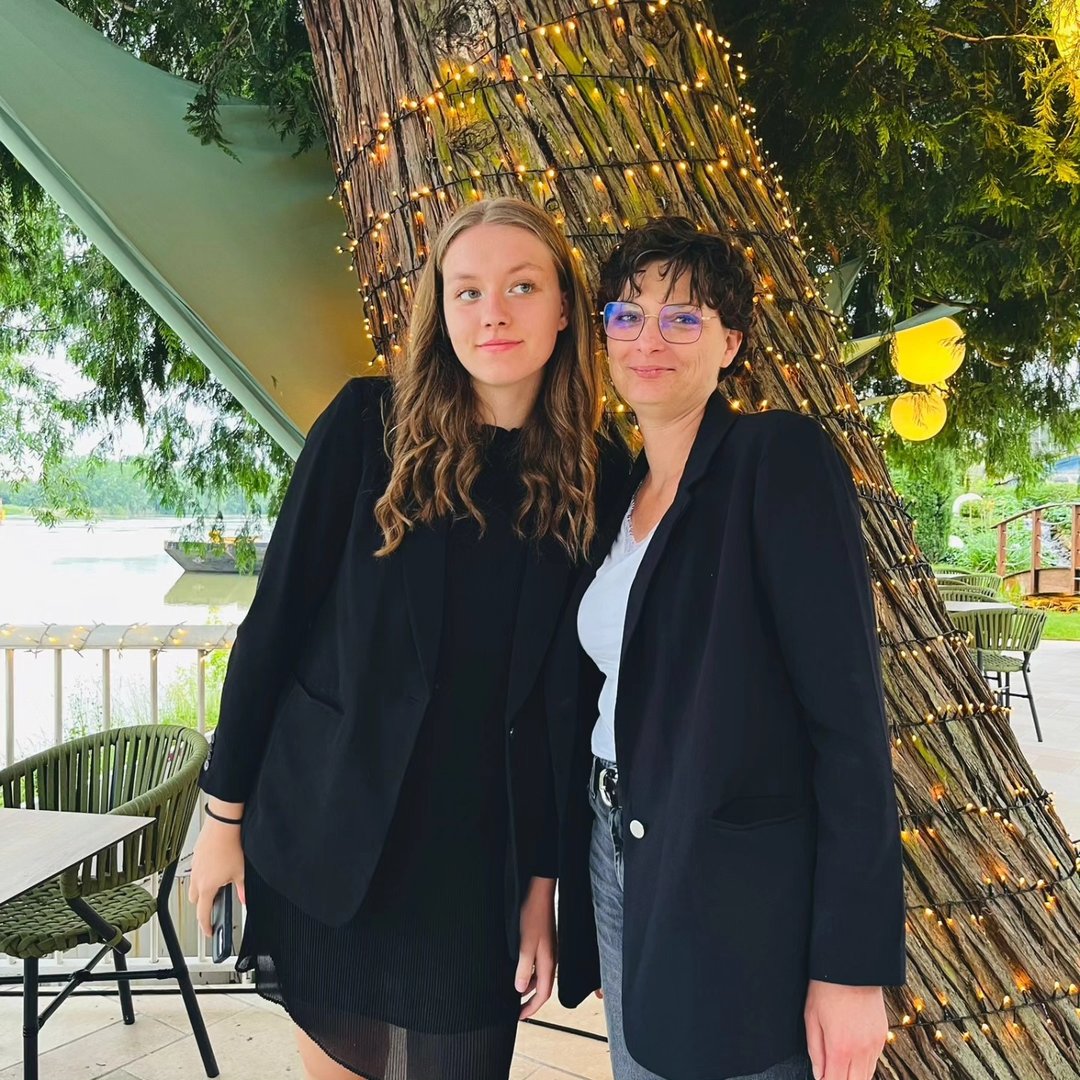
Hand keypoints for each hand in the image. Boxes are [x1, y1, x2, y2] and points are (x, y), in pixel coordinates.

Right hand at [187, 800, 246, 937]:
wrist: (223, 823)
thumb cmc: (230, 845)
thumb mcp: (241, 872)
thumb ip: (242, 890)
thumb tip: (244, 900)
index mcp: (207, 887)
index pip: (203, 914)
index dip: (206, 926)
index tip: (209, 932)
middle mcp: (197, 878)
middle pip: (195, 901)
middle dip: (203, 907)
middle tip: (214, 908)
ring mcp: (195, 866)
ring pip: (194, 885)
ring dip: (202, 890)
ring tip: (218, 886)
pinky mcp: (197, 855)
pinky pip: (196, 871)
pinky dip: (203, 874)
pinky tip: (216, 868)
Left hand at [516, 876, 556, 1019]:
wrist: (540, 894)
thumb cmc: (533, 916)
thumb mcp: (525, 944)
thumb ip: (523, 967)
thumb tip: (519, 989)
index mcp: (548, 962)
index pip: (543, 994)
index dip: (532, 1007)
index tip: (521, 1016)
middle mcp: (551, 959)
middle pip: (543, 988)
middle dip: (531, 1000)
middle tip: (518, 1009)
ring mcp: (548, 951)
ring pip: (540, 976)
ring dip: (529, 986)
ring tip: (515, 993)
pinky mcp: (544, 943)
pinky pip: (538, 965)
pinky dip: (529, 973)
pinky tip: (519, 970)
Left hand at [804, 979, 886, 1079]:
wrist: (852, 966)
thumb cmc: (827, 988)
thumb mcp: (811, 1018)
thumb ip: (815, 1051)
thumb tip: (819, 1074)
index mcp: (840, 1047)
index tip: (821, 1079)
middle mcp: (861, 1050)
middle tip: (830, 1073)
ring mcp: (875, 1043)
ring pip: (867, 1076)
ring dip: (853, 1076)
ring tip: (839, 1068)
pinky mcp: (882, 1035)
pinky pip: (874, 1061)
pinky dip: (863, 1064)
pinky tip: (851, 1056)